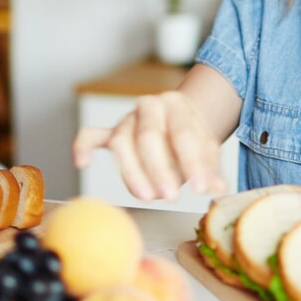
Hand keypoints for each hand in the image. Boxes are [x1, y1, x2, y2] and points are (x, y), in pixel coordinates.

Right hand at [72, 91, 227, 201]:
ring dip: (132, 172)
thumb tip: (218, 188)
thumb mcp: (208, 150)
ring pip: (121, 142)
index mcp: (176, 105)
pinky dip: (83, 147)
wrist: (179, 120)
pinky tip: (82, 162)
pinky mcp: (111, 133)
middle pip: (148, 136)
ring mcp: (127, 120)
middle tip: (171, 195)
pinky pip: (90, 136)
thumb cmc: (192, 138)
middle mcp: (149, 107)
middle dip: (159, 168)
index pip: (183, 133)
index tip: (201, 188)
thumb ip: (211, 169)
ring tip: (148, 196)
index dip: (192, 162)